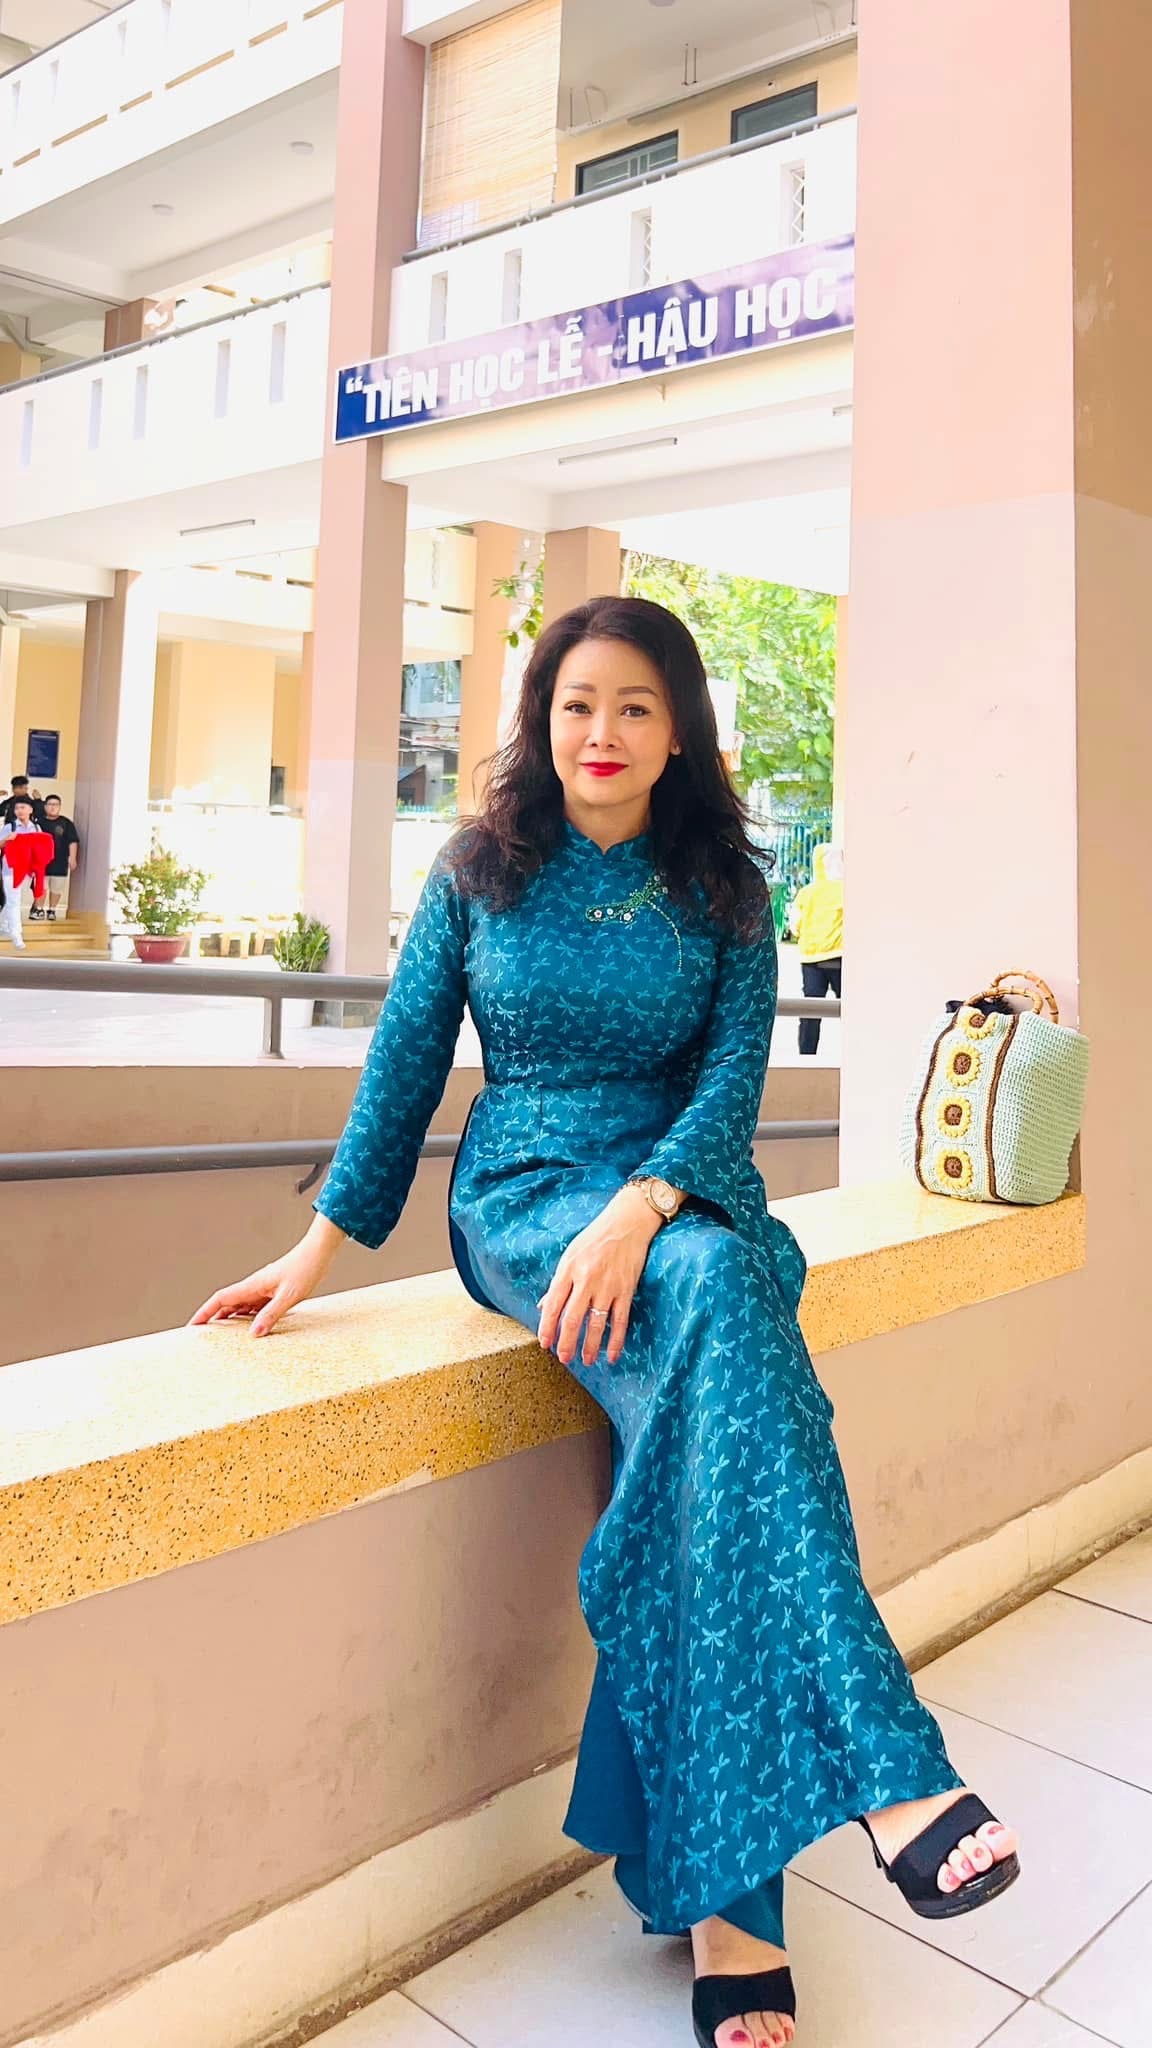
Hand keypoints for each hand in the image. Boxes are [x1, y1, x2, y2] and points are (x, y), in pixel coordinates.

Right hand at [189, 1215, 344, 1338]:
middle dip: (212, 1318)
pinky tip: (249, 1327)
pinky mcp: (273, 1291)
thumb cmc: (306, 1269)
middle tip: (202, 1336)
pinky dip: (247, 1317)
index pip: (221, 1299)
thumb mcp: (289, 1296)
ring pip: (240, 1306)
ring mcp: (263, 1288)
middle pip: (227, 1304)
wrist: (319, 1253)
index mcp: (253, 1285)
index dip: (205, 1312)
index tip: (192, 1325)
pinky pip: (254, 1306)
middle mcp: (254, 1286)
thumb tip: (254, 1334)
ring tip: (221, 1336)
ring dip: (229, 1319)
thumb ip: (271, 1315)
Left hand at [537, 1185, 663, 1368]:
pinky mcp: (626, 1290)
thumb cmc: (595, 1237)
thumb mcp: (570, 1254)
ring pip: (596, 1324)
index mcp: (568, 1269)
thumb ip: (558, 1282)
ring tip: (587, 1360)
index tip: (544, 1343)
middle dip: (566, 1342)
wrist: (627, 1222)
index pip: (553, 1304)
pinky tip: (613, 1355)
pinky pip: (620, 1321)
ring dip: (590, 1346)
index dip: (547, 1327)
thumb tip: (544, 1307)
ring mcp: (607, 1286)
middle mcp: (586, 1279)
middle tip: (563, 1358)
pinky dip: (616, 1341)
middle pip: (572, 1318)